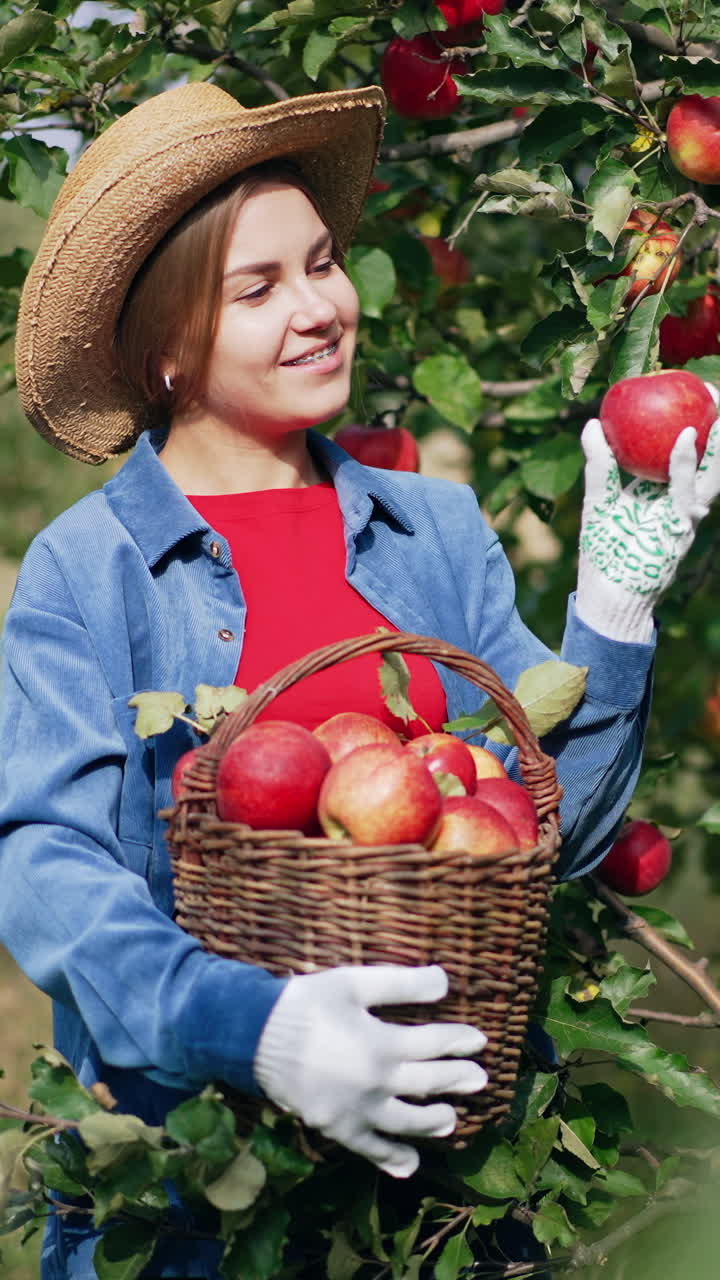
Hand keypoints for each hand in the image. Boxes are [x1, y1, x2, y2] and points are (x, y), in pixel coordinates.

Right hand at [253, 964, 487, 1177]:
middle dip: (457, 1079)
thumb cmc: (306, 1003)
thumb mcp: (353, 983)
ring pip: (407, 1122)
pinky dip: (392, 1159)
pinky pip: (370, 1149)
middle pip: (428, 1084)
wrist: (253, 1036)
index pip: (433, 1043)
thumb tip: (445, 980)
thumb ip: (400, 983)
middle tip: (480, 1079)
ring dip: (434, 1122)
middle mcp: (375, 1083)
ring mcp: (357, 1110)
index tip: (479, 1039)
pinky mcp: (336, 1127)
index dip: (458, 1040)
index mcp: (382, 1044)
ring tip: (451, 1120)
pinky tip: (410, 1166)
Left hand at [576, 393, 719, 642]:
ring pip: (712, 470)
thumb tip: (590, 424)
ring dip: (718, 438)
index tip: (687, 388)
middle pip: (709, 455)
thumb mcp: (598, 500)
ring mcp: (686, 514)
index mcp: (664, 491)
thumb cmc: (604, 552)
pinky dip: (689, 464)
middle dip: (717, 422)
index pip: (686, 449)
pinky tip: (687, 438)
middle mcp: (681, 499)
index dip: (694, 420)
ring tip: (716, 403)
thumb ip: (599, 465)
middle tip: (710, 388)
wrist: (608, 596)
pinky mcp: (684, 528)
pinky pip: (689, 490)